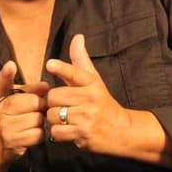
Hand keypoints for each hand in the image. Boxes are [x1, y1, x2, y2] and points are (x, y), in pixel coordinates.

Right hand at [0, 60, 49, 163]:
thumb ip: (16, 83)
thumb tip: (44, 85)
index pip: (29, 96)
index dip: (36, 96)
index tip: (39, 94)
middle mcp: (2, 115)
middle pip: (36, 107)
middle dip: (39, 108)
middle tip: (34, 110)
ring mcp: (8, 131)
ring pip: (38, 121)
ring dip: (39, 121)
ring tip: (30, 121)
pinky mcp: (16, 145)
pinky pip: (38, 135)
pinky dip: (38, 134)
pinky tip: (30, 132)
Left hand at [45, 33, 130, 151]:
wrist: (121, 129)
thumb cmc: (102, 102)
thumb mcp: (94, 80)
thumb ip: (81, 60)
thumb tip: (77, 37)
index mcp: (92, 83)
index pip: (75, 73)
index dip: (61, 69)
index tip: (50, 65)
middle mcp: (90, 98)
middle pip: (53, 97)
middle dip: (53, 103)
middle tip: (64, 106)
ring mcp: (87, 117)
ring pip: (52, 115)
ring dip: (54, 119)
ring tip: (67, 118)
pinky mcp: (83, 133)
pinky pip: (56, 132)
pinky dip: (58, 133)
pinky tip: (68, 130)